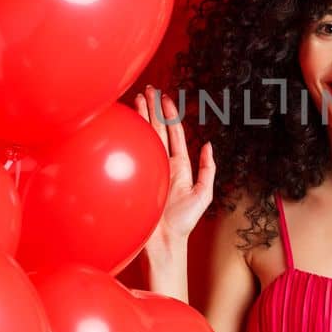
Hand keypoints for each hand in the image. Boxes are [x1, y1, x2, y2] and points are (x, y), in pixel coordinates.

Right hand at [135, 85, 214, 251]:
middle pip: (156, 130)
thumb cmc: (183, 223)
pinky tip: (124, 123)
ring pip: (143, 137)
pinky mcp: (134, 175)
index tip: (165, 97)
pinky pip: (131, 152)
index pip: (173, 134)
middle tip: (147, 89)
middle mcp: (161, 163)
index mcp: (178, 165)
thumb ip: (208, 170)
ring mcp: (146, 168)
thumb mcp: (204, 195)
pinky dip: (128, 137)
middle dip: (152, 109)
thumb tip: (208, 145)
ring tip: (137, 98)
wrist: (162, 242)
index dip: (170, 115)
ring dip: (140, 117)